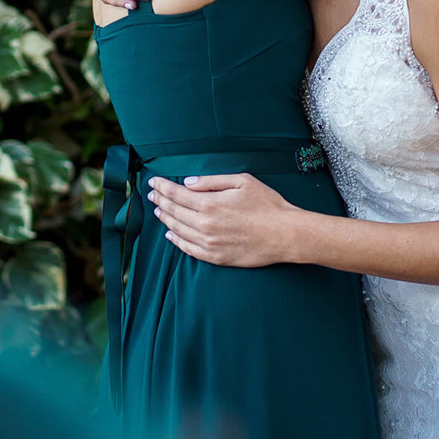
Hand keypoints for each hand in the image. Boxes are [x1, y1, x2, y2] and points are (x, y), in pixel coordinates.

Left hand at [148, 173, 298, 268]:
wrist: (286, 234)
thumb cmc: (267, 205)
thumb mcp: (242, 182)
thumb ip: (211, 180)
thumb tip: (187, 182)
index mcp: (209, 203)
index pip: (176, 194)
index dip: (162, 187)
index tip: (153, 182)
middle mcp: (205, 225)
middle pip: (174, 212)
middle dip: (160, 201)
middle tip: (152, 195)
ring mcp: (209, 243)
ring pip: (178, 230)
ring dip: (165, 219)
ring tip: (158, 211)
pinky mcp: (216, 257)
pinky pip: (189, 249)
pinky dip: (177, 241)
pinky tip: (171, 235)